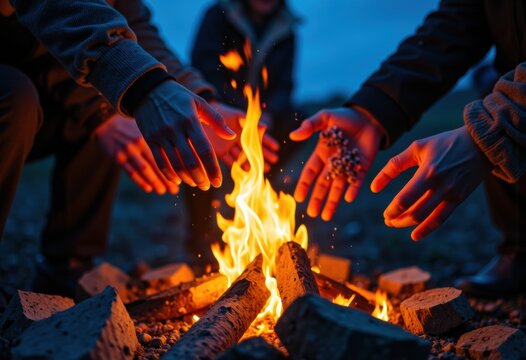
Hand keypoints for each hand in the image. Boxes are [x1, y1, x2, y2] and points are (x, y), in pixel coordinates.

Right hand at [95, 115, 178, 194]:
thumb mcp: (147, 128)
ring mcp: (128, 150)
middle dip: (166, 179)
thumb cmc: (132, 127)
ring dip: (154, 182)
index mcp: (150, 135)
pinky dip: (140, 181)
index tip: (180, 179)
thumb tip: (178, 154)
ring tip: (162, 191)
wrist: (107, 122)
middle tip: (174, 190)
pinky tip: (148, 188)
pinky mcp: (117, 157)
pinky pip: (130, 172)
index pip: (165, 155)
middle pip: (156, 164)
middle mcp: (139, 143)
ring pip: (144, 169)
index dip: (173, 168)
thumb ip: (160, 139)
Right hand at [134, 80, 235, 190]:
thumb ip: (216, 120)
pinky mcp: (150, 140)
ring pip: (175, 165)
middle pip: (190, 162)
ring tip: (196, 183)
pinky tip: (178, 179)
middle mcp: (175, 129)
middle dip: (201, 178)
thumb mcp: (199, 103)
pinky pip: (160, 162)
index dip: (212, 168)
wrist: (147, 90)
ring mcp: (161, 136)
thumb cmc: (178, 97)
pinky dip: (170, 174)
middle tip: (207, 185)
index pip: (204, 150)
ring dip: (187, 178)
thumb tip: (231, 136)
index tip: (218, 181)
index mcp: (190, 120)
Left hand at [205, 102, 279, 171]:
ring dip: (254, 162)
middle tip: (274, 161)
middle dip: (264, 154)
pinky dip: (239, 165)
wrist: (202, 115)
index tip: (277, 148)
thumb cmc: (221, 112)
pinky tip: (247, 170)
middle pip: (253, 149)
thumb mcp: (236, 115)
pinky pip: (231, 161)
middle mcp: (237, 139)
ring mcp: (229, 146)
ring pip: (244, 156)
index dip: (267, 142)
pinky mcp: (220, 152)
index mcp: (243, 129)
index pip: (258, 136)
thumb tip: (265, 126)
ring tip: (264, 168)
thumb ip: (249, 122)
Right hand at [290, 107, 381, 220]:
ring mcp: (347, 167)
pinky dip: (352, 190)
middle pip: (323, 184)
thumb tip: (293, 135)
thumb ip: (310, 125)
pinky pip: (356, 182)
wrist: (368, 117)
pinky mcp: (362, 168)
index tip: (298, 198)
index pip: (310, 172)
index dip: (304, 185)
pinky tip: (348, 199)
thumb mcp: (325, 117)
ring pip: (338, 188)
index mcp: (321, 154)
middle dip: (317, 199)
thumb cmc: (344, 117)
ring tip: (326, 216)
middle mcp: (333, 164)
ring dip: (332, 201)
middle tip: (311, 214)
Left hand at [371, 126, 488, 239]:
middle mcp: (440, 187)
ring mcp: (452, 194)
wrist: (480, 144)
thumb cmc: (444, 143)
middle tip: (387, 221)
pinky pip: (441, 219)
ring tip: (396, 224)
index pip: (405, 199)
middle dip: (398, 220)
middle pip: (415, 213)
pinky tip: (415, 235)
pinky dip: (428, 229)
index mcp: (428, 173)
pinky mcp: (459, 199)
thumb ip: (393, 166)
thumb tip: (373, 187)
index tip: (385, 213)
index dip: (392, 210)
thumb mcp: (417, 148)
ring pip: (427, 218)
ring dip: (408, 225)